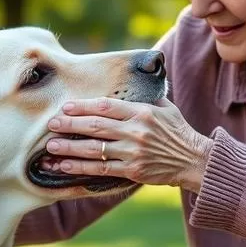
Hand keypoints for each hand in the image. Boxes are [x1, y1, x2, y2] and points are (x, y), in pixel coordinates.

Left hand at [44, 97, 211, 191]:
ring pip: (94, 149)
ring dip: (70, 147)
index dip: (83, 106)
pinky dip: (81, 168)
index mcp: (142, 112)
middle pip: (96, 126)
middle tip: (50, 124)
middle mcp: (136, 131)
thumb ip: (145, 94)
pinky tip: (64, 166)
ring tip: (50, 146)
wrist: (195, 160)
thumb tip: (133, 76)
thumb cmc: (177, 131)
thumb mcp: (165, 107)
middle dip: (70, 125)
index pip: (106, 106)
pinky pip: (101, 169)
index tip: (65, 107)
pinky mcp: (132, 170)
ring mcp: (133, 152)